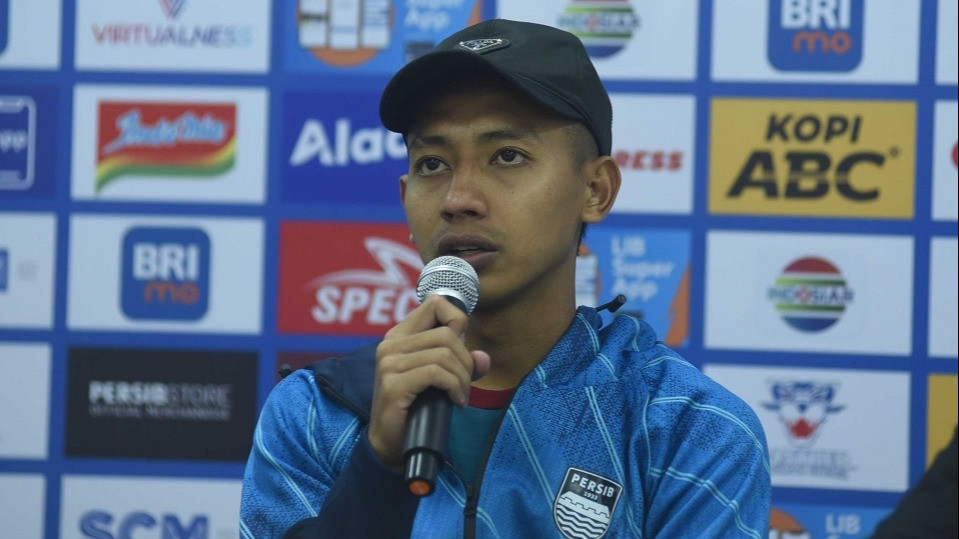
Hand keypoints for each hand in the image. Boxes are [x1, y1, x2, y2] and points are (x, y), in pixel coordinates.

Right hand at [367, 295, 490, 471]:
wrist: (389, 445)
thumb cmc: (415, 409)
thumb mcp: (440, 381)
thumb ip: (461, 365)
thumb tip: (482, 358)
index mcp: (400, 336)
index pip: (435, 304)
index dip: (457, 320)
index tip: (461, 350)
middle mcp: (391, 344)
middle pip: (446, 333)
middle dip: (465, 361)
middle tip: (464, 384)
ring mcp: (389, 363)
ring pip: (444, 353)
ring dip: (462, 378)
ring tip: (460, 395)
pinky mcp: (394, 383)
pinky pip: (437, 373)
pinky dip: (454, 386)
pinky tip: (455, 400)